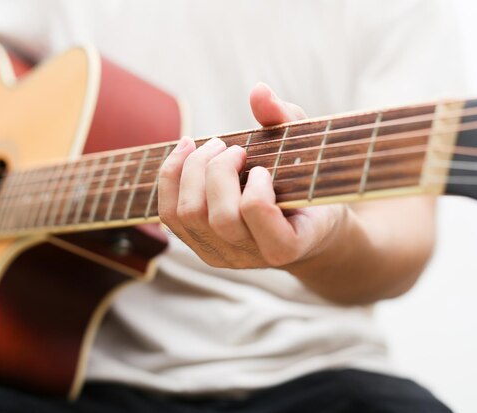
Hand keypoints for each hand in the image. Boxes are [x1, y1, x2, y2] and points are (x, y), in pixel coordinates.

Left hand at [158, 83, 346, 269]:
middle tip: (235, 149)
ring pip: (187, 215)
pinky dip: (171, 176)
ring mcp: (221, 255)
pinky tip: (186, 150)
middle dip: (219, 171)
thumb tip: (258, 91)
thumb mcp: (308, 152)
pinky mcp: (198, 246)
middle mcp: (250, 258)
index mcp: (288, 245)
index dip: (255, 187)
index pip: (257, 218)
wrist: (301, 227)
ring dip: (192, 170)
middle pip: (219, 217)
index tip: (263, 169)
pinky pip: (169, 214)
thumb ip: (287, 121)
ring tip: (212, 147)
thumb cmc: (307, 185)